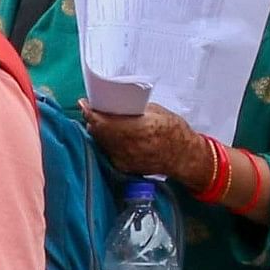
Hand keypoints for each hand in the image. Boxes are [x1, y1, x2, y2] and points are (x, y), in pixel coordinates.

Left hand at [82, 100, 210, 183]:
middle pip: (97, 131)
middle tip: (94, 110)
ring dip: (99, 131)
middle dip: (93, 120)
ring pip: (101, 142)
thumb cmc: (175, 132)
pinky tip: (115, 137)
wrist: (185, 157)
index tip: (84, 103)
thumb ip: (135, 109)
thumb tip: (117, 104)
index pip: (103, 121)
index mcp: (138, 128)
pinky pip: (109, 151)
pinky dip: (108, 142)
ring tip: (103, 122)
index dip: (89, 112)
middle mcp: (129, 145)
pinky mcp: (124, 166)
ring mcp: (125, 158)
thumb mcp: (157, 112)